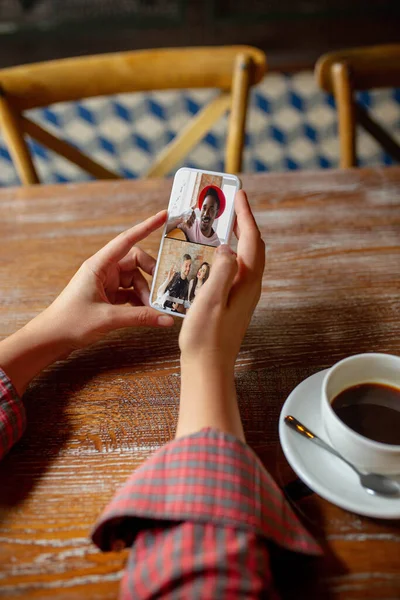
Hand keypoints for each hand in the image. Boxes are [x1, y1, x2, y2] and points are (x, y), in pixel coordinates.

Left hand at [45, 210, 173, 350]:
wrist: (51, 338)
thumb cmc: (70, 322)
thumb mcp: (108, 318)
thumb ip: (140, 317)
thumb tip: (167, 319)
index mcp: (99, 265)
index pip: (127, 240)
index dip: (146, 227)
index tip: (163, 216)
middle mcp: (103, 270)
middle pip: (135, 261)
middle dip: (150, 273)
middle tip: (162, 289)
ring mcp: (105, 283)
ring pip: (135, 279)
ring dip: (146, 293)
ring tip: (152, 310)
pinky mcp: (107, 297)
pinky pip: (130, 292)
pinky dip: (139, 301)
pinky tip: (146, 313)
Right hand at [179, 191, 264, 367]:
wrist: (208, 369)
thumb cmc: (206, 339)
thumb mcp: (209, 301)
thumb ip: (220, 271)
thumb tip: (226, 248)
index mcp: (247, 283)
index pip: (252, 241)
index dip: (246, 216)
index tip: (239, 195)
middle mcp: (250, 287)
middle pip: (253, 247)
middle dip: (244, 223)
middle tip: (230, 204)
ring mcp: (243, 295)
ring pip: (245, 258)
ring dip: (237, 237)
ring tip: (222, 223)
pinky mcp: (234, 302)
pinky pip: (235, 269)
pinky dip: (228, 254)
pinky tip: (213, 255)